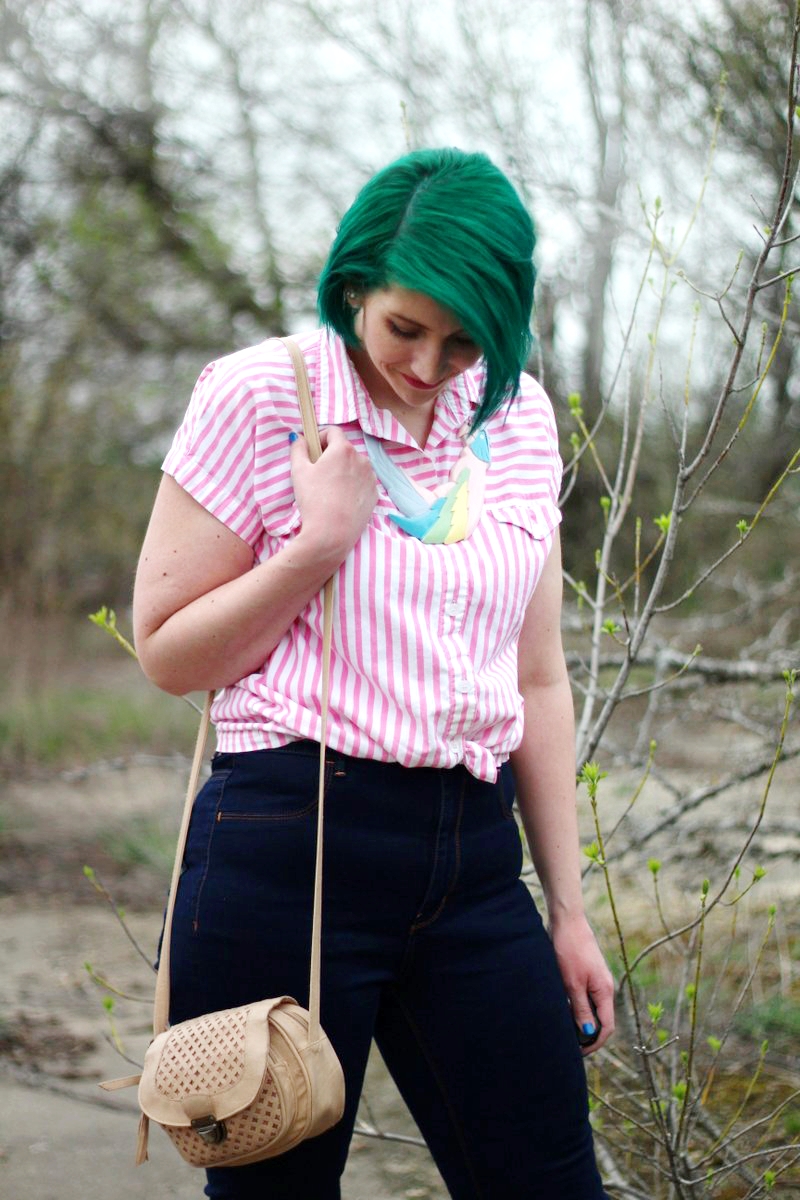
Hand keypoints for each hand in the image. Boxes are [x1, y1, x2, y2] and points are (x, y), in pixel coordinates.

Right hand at [290, 428, 377, 558]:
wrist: (332, 533)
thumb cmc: (313, 500)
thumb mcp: (298, 471)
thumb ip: (298, 449)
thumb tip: (298, 438)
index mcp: (343, 449)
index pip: (333, 431)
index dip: (321, 437)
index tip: (313, 450)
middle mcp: (362, 459)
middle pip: (344, 449)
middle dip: (331, 456)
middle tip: (318, 473)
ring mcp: (371, 477)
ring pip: (355, 466)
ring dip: (344, 470)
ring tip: (330, 489)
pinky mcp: (375, 494)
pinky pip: (362, 483)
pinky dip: (353, 486)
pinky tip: (341, 500)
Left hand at [550, 913, 614, 1055]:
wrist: (566, 922)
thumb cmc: (569, 950)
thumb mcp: (572, 983)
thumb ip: (581, 1009)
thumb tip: (589, 1034)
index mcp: (605, 991)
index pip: (606, 1027)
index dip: (595, 1043)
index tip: (579, 1053)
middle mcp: (604, 988)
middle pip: (601, 1020)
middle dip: (588, 1035)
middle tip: (570, 1046)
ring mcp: (596, 980)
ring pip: (592, 1009)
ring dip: (581, 1021)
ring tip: (564, 1030)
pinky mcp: (587, 974)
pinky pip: (586, 998)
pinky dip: (577, 1007)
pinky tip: (563, 1010)